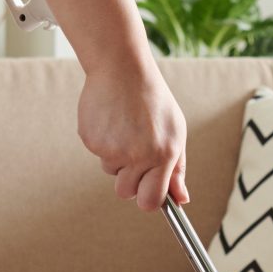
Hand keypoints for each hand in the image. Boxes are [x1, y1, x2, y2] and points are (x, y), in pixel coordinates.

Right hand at [78, 62, 189, 211]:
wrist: (122, 70)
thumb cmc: (153, 101)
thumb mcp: (175, 132)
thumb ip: (177, 169)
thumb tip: (181, 200)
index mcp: (163, 154)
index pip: (151, 200)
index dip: (148, 199)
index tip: (147, 192)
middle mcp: (138, 155)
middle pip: (126, 192)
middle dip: (129, 181)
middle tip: (134, 154)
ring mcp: (112, 149)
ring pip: (110, 171)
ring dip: (116, 157)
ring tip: (125, 128)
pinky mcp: (91, 141)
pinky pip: (97, 154)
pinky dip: (103, 141)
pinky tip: (111, 121)